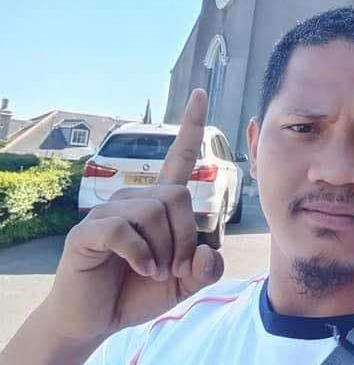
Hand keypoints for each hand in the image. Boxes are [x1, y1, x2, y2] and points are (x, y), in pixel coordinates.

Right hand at [45, 88, 223, 339]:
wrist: (99, 318)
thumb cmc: (140, 291)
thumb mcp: (184, 282)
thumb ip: (206, 268)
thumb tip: (206, 251)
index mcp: (159, 204)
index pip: (178, 158)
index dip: (190, 127)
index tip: (200, 94)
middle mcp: (134, 199)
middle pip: (177, 196)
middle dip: (185, 237)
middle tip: (176, 267)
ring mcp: (108, 212)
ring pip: (153, 213)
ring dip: (163, 251)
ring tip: (155, 272)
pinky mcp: (88, 232)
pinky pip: (123, 229)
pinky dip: (141, 255)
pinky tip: (142, 270)